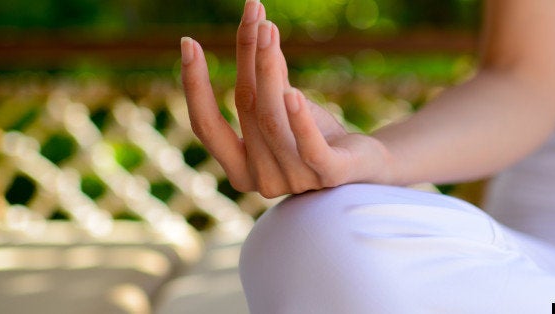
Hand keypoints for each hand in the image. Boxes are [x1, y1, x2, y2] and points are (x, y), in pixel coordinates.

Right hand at [181, 0, 390, 197]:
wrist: (367, 166)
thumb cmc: (319, 138)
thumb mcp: (287, 107)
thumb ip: (270, 78)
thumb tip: (258, 28)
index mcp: (240, 170)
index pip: (206, 128)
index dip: (195, 86)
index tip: (188, 42)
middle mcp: (262, 181)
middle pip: (246, 110)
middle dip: (248, 57)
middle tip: (254, 14)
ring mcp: (295, 180)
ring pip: (272, 121)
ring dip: (268, 71)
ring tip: (268, 29)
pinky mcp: (329, 175)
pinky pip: (309, 147)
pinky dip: (299, 120)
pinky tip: (293, 91)